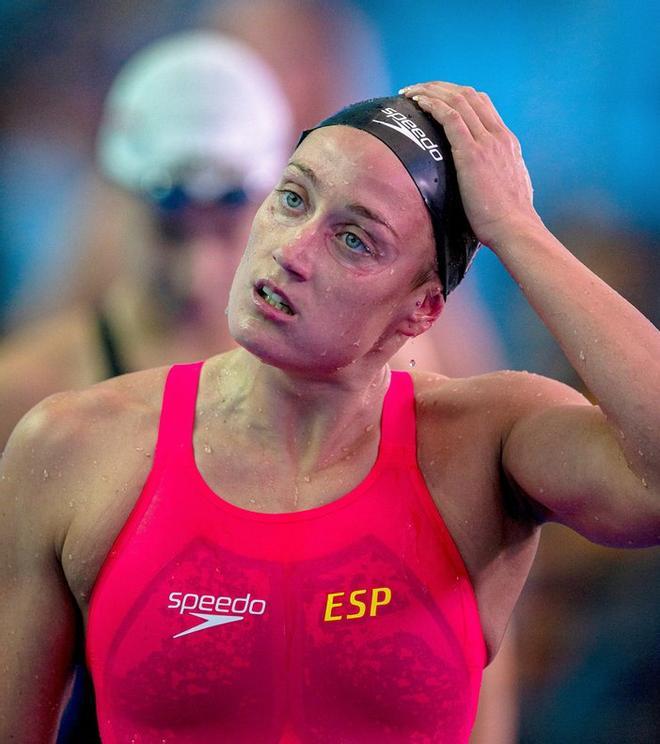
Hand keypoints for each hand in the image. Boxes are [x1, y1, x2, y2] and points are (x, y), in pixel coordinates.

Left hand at [400, 81, 544, 249]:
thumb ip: (495, 178)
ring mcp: (487, 142)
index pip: (482, 105)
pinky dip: (432, 104)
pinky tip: (418, 102)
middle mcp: (498, 136)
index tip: (437, 99)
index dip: (457, 96)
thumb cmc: (508, 220)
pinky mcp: (472, 154)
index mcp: (507, 142)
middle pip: (468, 96)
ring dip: (431, 91)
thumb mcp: (505, 190)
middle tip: (417, 90)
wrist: (515, 228)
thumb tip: (482, 186)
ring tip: (410, 92)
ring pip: (458, 100)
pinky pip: (450, 117)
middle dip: (440, 88)